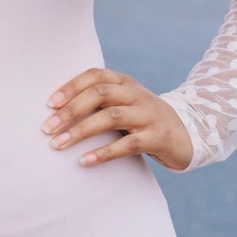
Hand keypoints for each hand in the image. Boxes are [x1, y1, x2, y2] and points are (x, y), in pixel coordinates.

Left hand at [40, 67, 193, 170]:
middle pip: (99, 93)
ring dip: (81, 130)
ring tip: (58, 144)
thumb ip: (100, 99)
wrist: (189, 133)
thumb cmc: (144, 118)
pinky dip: (104, 152)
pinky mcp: (157, 137)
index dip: (71, 87)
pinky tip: (85, 161)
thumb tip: (57, 110)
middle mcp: (136, 93)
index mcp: (125, 81)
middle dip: (70, 110)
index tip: (49, 104)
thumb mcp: (125, 102)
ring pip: (111, 117)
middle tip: (47, 128)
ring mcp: (148, 114)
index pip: (94, 75)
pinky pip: (127, 144)